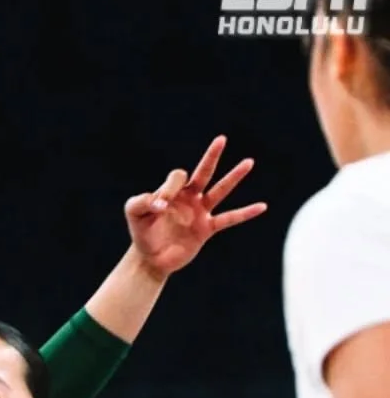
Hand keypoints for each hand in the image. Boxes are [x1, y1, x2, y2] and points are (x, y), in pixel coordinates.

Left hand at [125, 135, 264, 277]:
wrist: (150, 259)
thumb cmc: (142, 233)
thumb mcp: (134, 214)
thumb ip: (141, 202)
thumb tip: (160, 203)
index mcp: (174, 191)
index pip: (178, 177)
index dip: (169, 188)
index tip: (159, 206)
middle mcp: (190, 197)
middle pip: (204, 172)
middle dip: (211, 156)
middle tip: (221, 138)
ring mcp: (200, 212)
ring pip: (220, 190)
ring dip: (233, 177)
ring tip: (249, 162)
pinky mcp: (206, 229)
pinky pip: (229, 219)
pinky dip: (245, 213)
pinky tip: (262, 206)